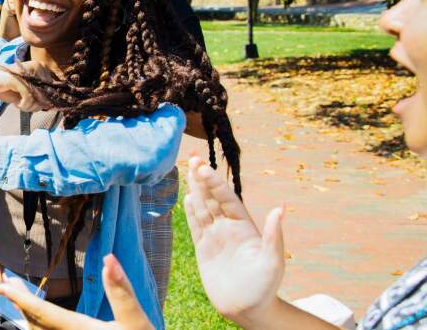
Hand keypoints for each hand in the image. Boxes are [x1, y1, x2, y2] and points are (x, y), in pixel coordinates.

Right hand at [0, 66, 49, 111]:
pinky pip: (29, 97)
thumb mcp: (27, 94)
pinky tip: (17, 104)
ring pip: (40, 97)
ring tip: (20, 104)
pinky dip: (24, 105)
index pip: (54, 89)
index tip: (33, 103)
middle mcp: (36, 66)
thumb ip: (40, 98)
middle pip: (48, 94)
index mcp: (40, 67)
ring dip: (30, 107)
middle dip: (37, 105)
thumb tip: (51, 106)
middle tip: (25, 105)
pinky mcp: (17, 78)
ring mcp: (27, 71)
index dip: (45, 101)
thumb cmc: (7, 89)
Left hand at [0, 255, 154, 329]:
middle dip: (20, 303)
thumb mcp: (136, 320)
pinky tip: (40, 320)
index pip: (40, 312)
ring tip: (22, 298)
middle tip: (7, 284)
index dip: (18, 298)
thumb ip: (122, 290)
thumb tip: (108, 258)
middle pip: (34, 323)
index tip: (0, 285)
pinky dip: (39, 327)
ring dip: (29, 317)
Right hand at [184, 156, 285, 322]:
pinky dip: (190, 212)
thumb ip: (274, 234)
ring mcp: (216, 237)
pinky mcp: (204, 249)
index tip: (204, 167)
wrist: (247, 309)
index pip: (227, 199)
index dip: (215, 183)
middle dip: (203, 179)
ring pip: (202, 208)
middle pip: (213, 198)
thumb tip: (281, 208)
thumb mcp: (272, 260)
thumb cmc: (264, 286)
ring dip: (195, 190)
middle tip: (193, 158)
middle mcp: (229, 228)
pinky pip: (195, 226)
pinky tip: (186, 198)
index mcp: (245, 227)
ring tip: (187, 171)